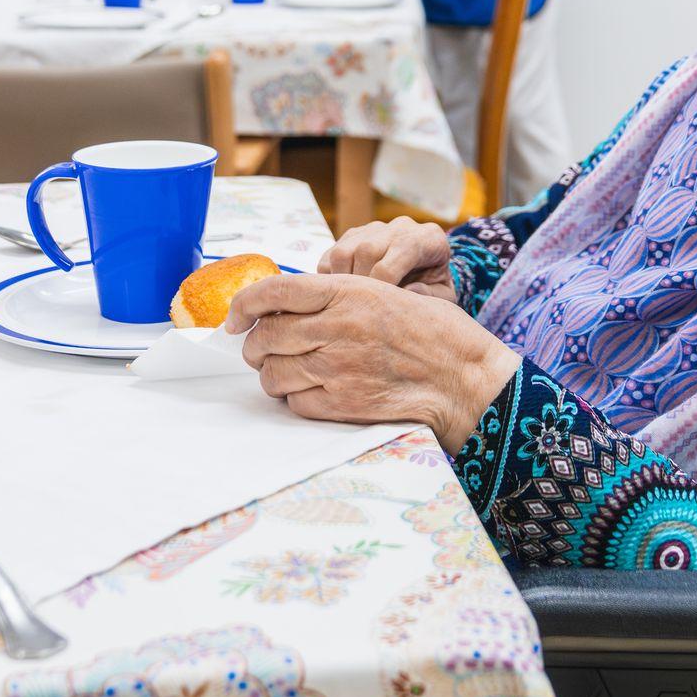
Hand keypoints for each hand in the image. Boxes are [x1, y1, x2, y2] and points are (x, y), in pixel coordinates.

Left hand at [230, 274, 518, 451]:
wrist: (463, 378)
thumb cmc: (432, 333)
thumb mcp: (386, 292)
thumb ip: (337, 296)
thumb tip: (286, 307)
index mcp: (347, 292)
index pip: (272, 291)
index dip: (242, 305)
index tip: (233, 318)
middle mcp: (337, 327)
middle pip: (265, 337)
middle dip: (255, 346)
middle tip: (263, 350)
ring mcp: (337, 368)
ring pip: (273, 373)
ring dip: (273, 374)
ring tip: (291, 372)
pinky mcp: (342, 404)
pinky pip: (295, 403)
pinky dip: (297, 399)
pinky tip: (315, 392)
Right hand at [319, 216, 456, 299]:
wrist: (426, 273)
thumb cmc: (434, 288)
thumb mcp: (443, 298)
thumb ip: (430, 296)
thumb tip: (409, 291)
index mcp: (429, 238)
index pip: (400, 252)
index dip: (386, 284)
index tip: (380, 307)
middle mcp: (402, 226)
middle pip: (367, 250)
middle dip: (360, 284)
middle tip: (360, 308)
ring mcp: (375, 228)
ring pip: (344, 252)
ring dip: (341, 282)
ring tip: (351, 302)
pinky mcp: (354, 234)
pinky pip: (331, 255)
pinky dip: (331, 277)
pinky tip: (344, 293)